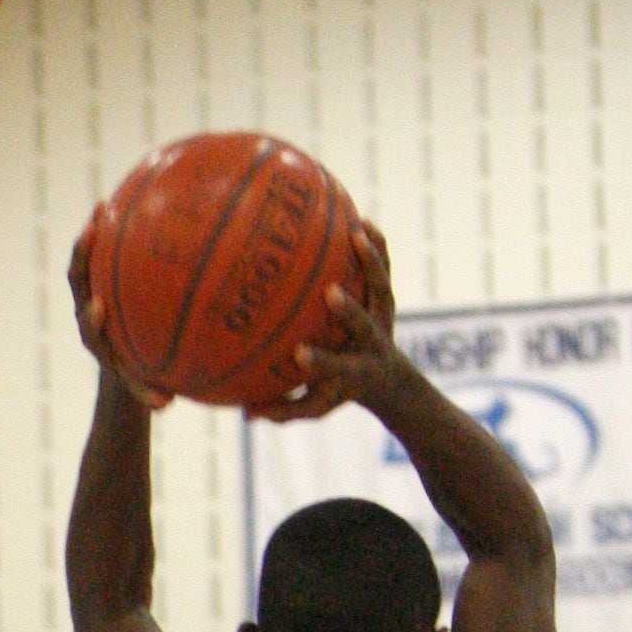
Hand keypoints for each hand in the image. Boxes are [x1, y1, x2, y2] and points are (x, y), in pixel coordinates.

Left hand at [68, 224, 169, 409]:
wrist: (118, 361)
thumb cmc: (133, 377)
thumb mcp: (142, 388)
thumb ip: (148, 395)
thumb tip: (165, 406)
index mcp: (94, 338)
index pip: (87, 327)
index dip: (91, 318)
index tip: (98, 308)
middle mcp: (88, 311)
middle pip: (78, 281)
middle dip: (81, 258)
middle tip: (89, 233)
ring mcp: (92, 292)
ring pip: (87, 261)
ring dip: (92, 234)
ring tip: (104, 205)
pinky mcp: (103, 279)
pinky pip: (108, 253)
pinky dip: (115, 232)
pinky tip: (136, 206)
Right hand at [262, 221, 402, 421]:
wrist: (386, 377)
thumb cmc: (339, 390)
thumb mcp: (314, 406)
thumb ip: (282, 410)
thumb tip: (245, 414)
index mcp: (356, 370)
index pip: (338, 368)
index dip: (321, 362)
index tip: (300, 354)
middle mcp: (374, 342)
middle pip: (365, 325)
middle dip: (350, 311)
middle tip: (331, 294)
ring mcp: (384, 316)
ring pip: (381, 287)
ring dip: (370, 262)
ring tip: (354, 234)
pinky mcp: (386, 298)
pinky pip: (384, 267)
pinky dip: (376, 245)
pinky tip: (359, 218)